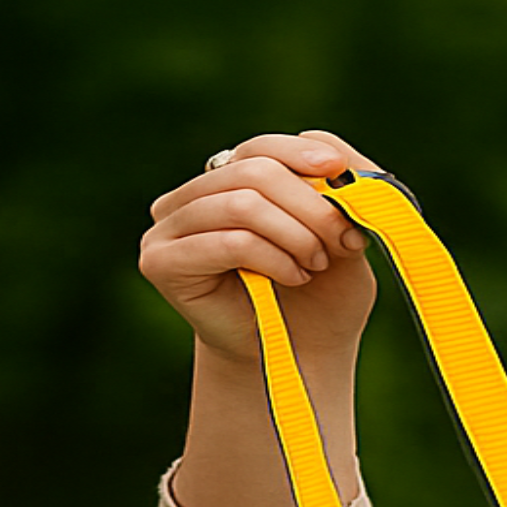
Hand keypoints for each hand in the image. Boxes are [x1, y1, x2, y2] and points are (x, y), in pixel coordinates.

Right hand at [140, 130, 379, 364]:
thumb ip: (339, 196)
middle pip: (254, 171)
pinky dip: (274, 258)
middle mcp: (191, 198)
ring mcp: (169, 227)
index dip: (300, 154)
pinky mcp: (162, 261)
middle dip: (311, 206)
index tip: (339, 171)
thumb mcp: (342, 239)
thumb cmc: (320, 298)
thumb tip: (337, 155)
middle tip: (344, 240)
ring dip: (296, 235)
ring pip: (243, 204)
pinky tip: (295, 277)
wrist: (298, 358)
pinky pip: (230, 241)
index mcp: (228, 182)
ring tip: (317, 265)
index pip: (259, 148)